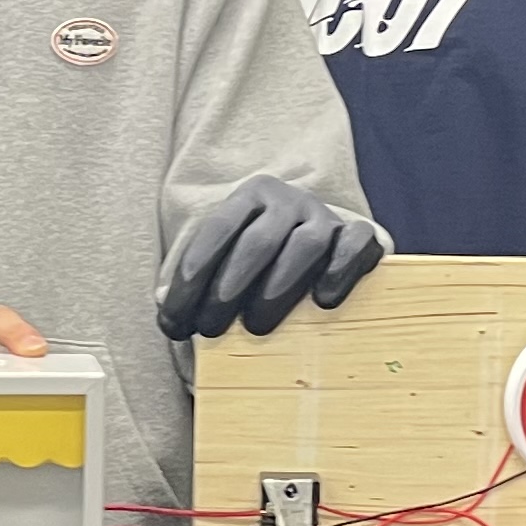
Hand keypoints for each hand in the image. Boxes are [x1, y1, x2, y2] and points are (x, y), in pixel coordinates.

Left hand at [157, 175, 388, 341]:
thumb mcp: (226, 259)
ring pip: (306, 244)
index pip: (216, 230)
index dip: (192, 274)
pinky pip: (355, 244)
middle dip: (229, 288)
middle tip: (211, 329)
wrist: (320, 241)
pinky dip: (340, 270)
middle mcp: (287, 200)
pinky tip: (322, 301)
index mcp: (249, 197)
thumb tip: (165, 308)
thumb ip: (198, 280)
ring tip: (257, 327)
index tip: (173, 318)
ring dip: (278, 288)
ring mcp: (325, 216)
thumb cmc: (262, 262)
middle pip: (258, 242)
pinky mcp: (360, 233)